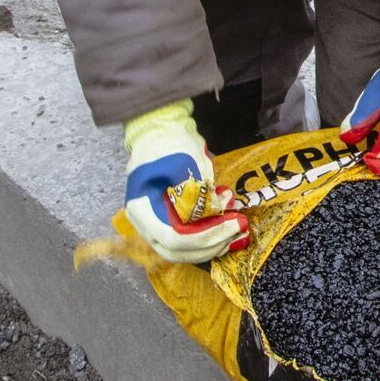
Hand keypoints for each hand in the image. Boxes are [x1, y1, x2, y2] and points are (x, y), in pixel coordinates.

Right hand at [122, 100, 248, 262]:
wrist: (160, 130)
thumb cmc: (169, 143)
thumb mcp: (186, 164)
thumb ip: (200, 192)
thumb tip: (220, 211)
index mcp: (141, 208)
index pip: (174, 238)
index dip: (206, 237)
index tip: (232, 223)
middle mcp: (144, 223)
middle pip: (177, 250)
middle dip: (211, 244)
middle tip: (238, 229)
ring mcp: (153, 224)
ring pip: (182, 250)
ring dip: (212, 243)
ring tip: (236, 228)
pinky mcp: (167, 222)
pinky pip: (186, 240)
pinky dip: (207, 237)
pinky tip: (226, 225)